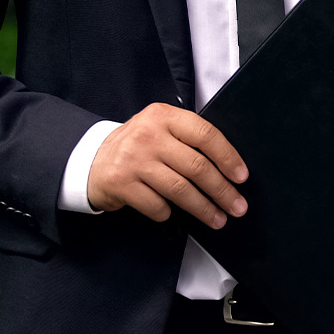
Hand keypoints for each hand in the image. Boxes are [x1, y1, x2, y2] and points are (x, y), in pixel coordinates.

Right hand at [86, 102, 247, 228]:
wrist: (92, 160)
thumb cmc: (138, 145)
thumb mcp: (160, 128)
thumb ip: (187, 138)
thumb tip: (229, 166)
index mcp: (164, 115)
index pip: (204, 134)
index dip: (227, 157)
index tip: (241, 177)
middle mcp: (148, 135)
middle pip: (196, 166)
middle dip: (221, 190)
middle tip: (237, 206)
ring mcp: (133, 160)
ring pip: (179, 189)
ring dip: (203, 208)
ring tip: (217, 218)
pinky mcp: (121, 183)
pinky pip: (156, 205)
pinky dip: (168, 213)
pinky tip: (174, 214)